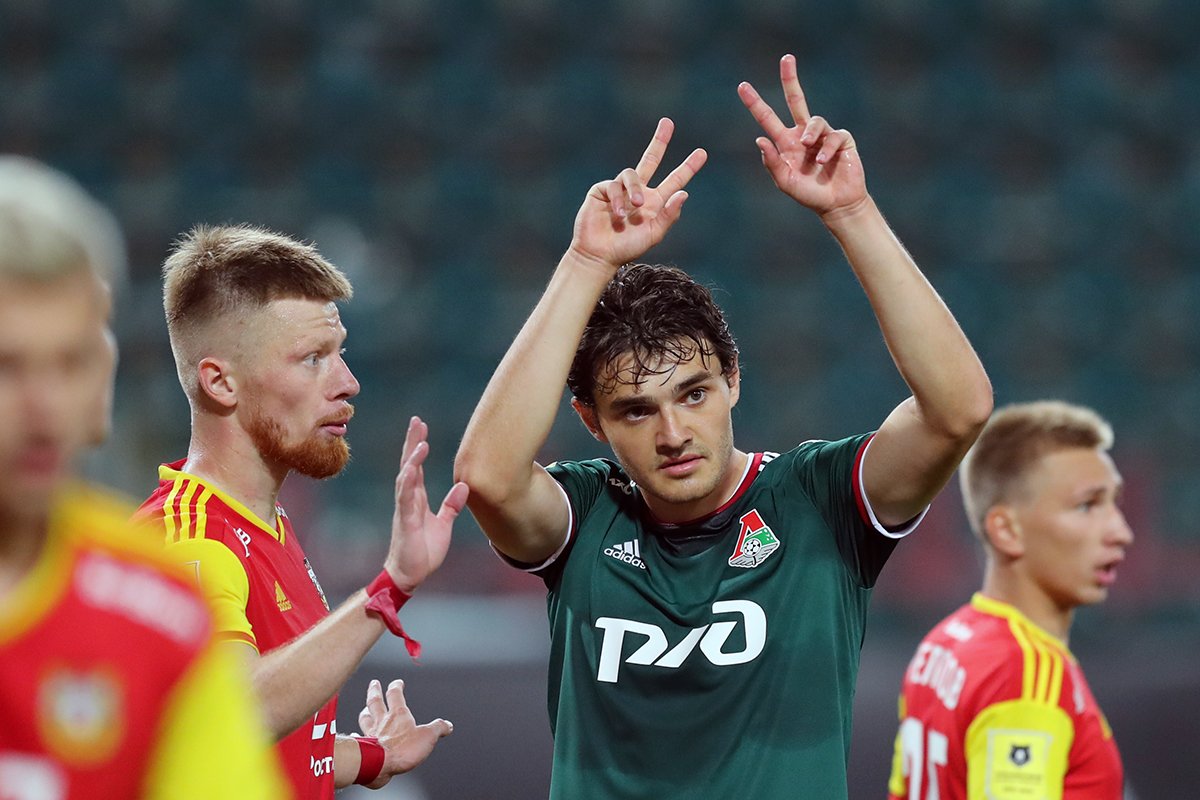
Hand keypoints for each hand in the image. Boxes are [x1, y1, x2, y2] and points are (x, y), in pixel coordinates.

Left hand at [356, 678, 452, 787]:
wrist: (379, 765)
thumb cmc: (402, 749)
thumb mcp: (427, 736)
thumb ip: (438, 728)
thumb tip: (447, 725)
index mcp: (398, 715)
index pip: (395, 694)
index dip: (396, 686)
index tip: (397, 682)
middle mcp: (382, 721)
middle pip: (376, 701)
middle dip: (375, 691)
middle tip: (374, 683)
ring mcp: (371, 733)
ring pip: (366, 717)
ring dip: (365, 711)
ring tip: (365, 707)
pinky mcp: (365, 747)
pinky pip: (359, 738)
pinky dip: (356, 735)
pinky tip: (354, 735)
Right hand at [384, 416, 468, 591]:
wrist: (410, 574)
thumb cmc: (423, 550)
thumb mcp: (444, 524)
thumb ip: (452, 505)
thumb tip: (464, 486)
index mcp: (417, 498)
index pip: (418, 466)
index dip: (419, 446)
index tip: (422, 427)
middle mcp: (409, 498)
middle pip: (409, 464)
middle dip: (413, 442)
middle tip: (416, 421)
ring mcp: (405, 508)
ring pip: (406, 477)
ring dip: (413, 459)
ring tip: (420, 441)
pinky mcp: (405, 520)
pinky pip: (405, 498)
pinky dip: (408, 482)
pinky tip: (411, 469)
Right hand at [569, 118, 707, 268]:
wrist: (599, 255)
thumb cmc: (626, 248)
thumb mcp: (653, 234)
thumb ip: (669, 215)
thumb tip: (684, 193)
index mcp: (655, 202)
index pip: (675, 181)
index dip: (688, 167)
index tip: (702, 153)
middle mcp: (638, 192)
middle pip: (651, 159)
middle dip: (659, 141)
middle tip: (668, 122)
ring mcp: (620, 190)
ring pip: (631, 174)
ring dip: (635, 189)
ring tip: (636, 207)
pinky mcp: (602, 190)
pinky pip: (614, 185)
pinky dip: (619, 199)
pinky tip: (618, 215)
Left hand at [739, 54, 866, 218]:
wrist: (837, 204)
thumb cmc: (809, 194)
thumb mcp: (785, 182)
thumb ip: (772, 162)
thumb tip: (759, 139)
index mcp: (785, 142)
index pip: (767, 118)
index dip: (755, 103)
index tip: (742, 86)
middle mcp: (803, 134)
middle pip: (795, 100)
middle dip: (790, 79)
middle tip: (786, 58)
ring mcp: (823, 135)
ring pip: (814, 120)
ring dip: (811, 133)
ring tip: (809, 148)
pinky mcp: (842, 139)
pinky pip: (833, 135)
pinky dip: (827, 147)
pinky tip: (824, 160)